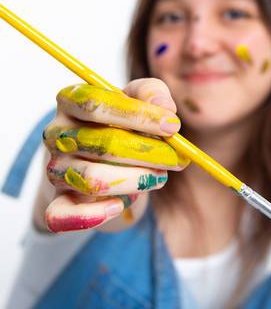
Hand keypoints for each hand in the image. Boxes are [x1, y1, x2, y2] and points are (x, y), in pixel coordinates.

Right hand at [42, 78, 188, 232]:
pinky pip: (63, 215)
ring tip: (160, 177)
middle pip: (103, 144)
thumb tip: (165, 108)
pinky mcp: (58, 200)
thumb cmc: (123, 122)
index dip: (138, 115)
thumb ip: (152, 93)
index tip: (173, 126)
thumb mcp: (138, 98)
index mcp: (71, 100)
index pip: (97, 104)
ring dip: (136, 180)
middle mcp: (56, 133)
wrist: (103, 158)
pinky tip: (120, 206)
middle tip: (178, 160)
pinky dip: (94, 215)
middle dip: (149, 153)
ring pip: (94, 180)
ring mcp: (55, 168)